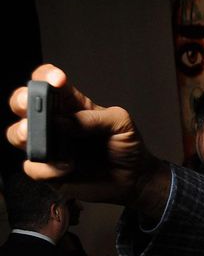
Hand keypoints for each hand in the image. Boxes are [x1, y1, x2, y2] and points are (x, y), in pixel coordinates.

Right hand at [6, 64, 170, 215]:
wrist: (134, 179)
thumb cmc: (127, 146)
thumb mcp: (121, 123)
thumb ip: (96, 118)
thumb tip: (65, 122)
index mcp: (71, 105)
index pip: (48, 82)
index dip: (46, 76)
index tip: (57, 79)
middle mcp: (54, 123)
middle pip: (22, 104)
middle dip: (21, 101)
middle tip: (30, 105)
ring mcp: (49, 146)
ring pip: (17, 134)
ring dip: (25, 134)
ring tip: (48, 140)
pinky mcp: (49, 171)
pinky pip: (33, 167)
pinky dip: (47, 168)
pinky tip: (69, 167)